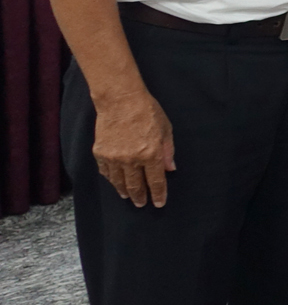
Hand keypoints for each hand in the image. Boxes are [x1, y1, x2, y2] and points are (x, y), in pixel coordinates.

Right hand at [92, 87, 174, 206]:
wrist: (120, 100)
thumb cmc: (147, 111)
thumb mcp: (166, 129)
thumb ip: (167, 151)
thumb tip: (170, 169)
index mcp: (150, 154)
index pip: (155, 181)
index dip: (158, 194)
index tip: (159, 203)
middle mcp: (131, 160)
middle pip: (136, 186)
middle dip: (140, 197)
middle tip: (142, 204)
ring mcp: (113, 158)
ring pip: (118, 182)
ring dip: (124, 191)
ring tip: (128, 196)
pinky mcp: (100, 153)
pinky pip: (105, 172)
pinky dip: (111, 179)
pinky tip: (115, 182)